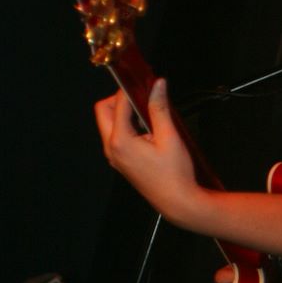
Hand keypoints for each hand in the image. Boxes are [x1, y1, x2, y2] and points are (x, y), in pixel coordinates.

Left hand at [95, 79, 203, 224]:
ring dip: (123, 113)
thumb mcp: (169, 137)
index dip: (130, 88)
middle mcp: (112, 149)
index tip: (143, 80)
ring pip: (108, 124)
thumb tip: (157, 85)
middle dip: (119, 99)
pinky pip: (116, 136)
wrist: (177, 202)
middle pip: (103, 111)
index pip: (118, 104)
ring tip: (148, 113)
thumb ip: (159, 108)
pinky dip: (126, 126)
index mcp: (121, 141)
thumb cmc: (175, 173)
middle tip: (142, 97)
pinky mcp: (121, 162)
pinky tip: (147, 129)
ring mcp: (114, 157)